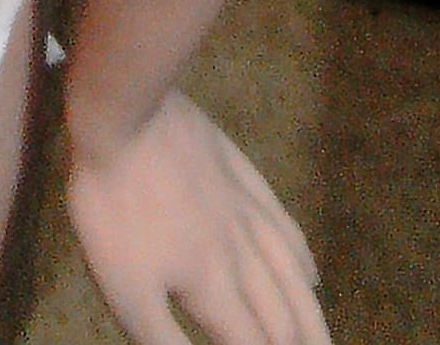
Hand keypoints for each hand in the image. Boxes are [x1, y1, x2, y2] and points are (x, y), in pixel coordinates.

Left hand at [65, 89, 329, 344]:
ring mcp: (247, 212)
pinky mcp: (242, 176)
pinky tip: (310, 272)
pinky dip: (303, 259)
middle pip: (282, 316)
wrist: (125, 118)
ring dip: (312, 316)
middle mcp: (242, 256)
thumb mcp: (124, 289)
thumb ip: (164, 341)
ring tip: (324, 340)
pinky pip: (285, 227)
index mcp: (213, 288)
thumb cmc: (115, 208)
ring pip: (292, 275)